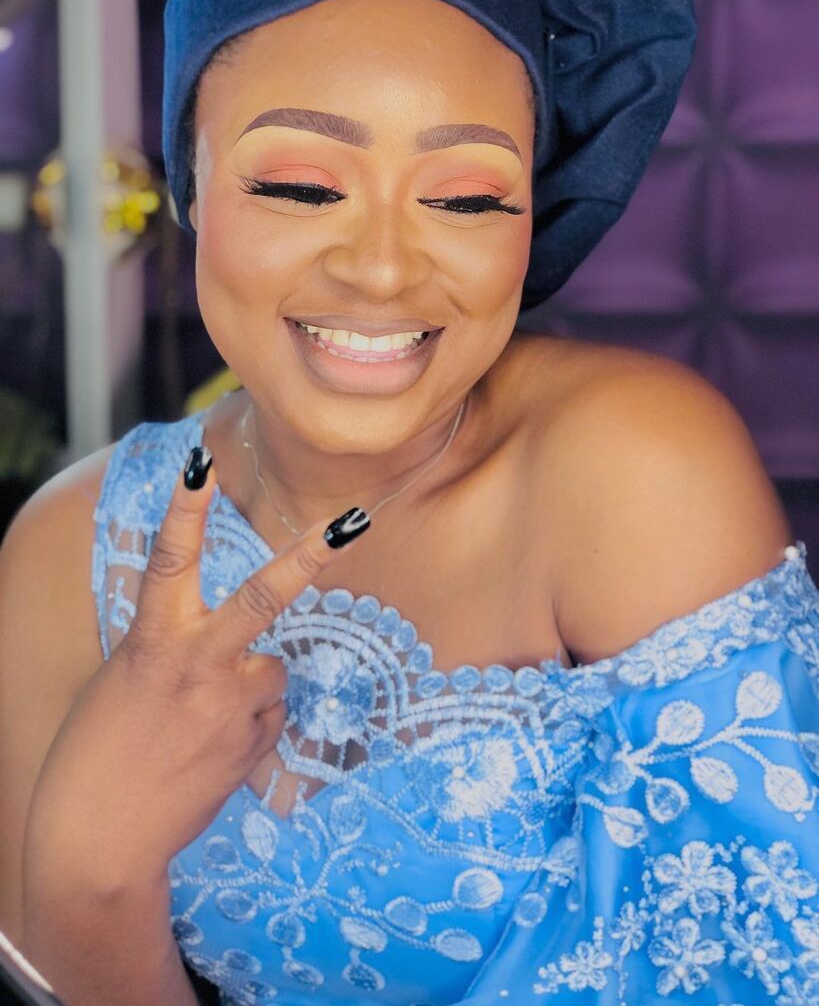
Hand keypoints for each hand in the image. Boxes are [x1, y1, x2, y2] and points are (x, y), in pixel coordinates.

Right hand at [24, 447, 370, 888]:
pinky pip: (269, 720)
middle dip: (309, 557)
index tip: (203, 462)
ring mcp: (228, 707)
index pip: (169, 559)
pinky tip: (212, 753)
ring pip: (273, 674)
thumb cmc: (101, 749)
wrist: (98, 839)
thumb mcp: (130, 680)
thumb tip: (241, 651)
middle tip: (354, 520)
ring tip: (203, 724)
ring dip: (253, 689)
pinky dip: (250, 728)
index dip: (186, 508)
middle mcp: (197, 664)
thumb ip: (183, 651)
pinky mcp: (251, 746)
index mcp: (152, 640)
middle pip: (261, 598)